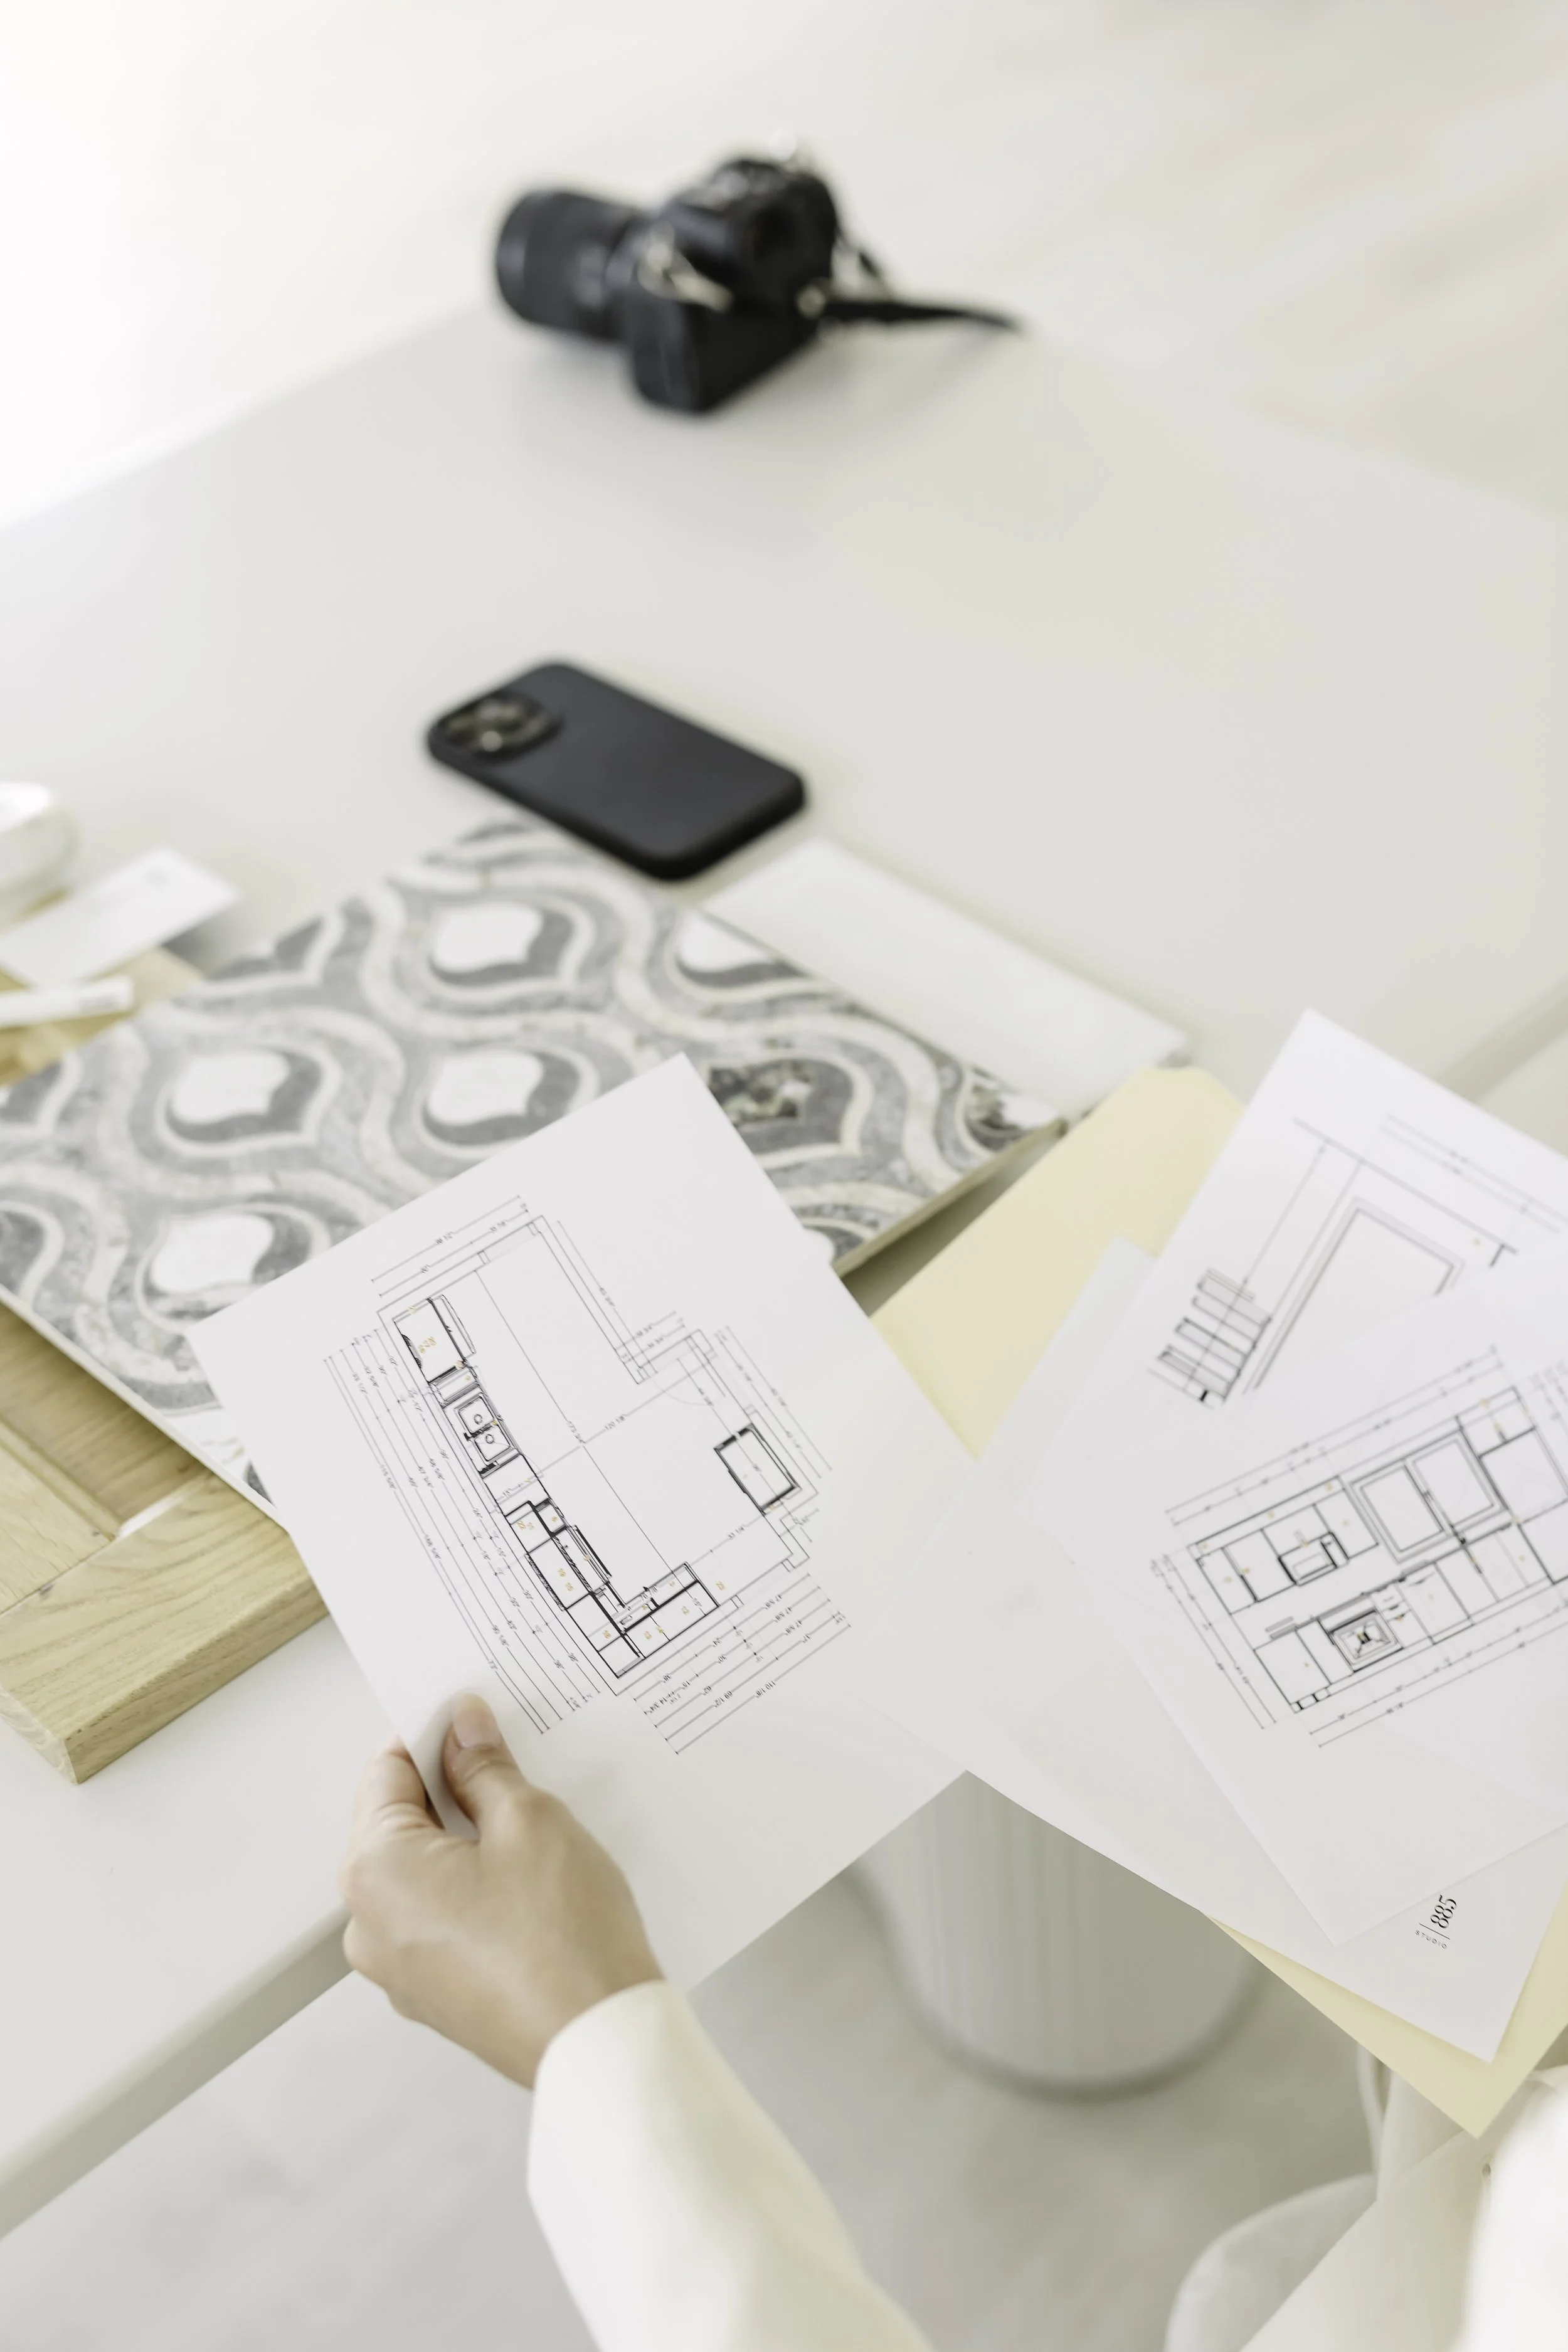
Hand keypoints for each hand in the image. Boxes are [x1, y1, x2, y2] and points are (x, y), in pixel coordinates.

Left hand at [340, 1693, 661, 2086]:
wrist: (597, 2043)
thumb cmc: (562, 1937)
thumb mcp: (529, 1820)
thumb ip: (484, 1767)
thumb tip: (461, 1729)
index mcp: (374, 1871)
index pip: (387, 1771)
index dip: (434, 1735)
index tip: (475, 1720)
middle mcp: (368, 1925)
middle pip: (400, 1825)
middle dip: (454, 1791)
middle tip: (516, 1772)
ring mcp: (399, 1970)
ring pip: (424, 1874)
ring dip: (469, 1843)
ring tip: (533, 1833)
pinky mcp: (435, 1997)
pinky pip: (442, 1920)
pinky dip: (475, 1892)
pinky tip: (531, 1887)